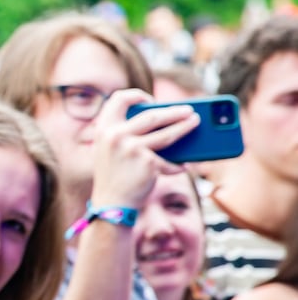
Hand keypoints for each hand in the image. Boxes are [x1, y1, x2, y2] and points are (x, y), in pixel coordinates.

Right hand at [88, 89, 196, 209]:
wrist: (111, 204)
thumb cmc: (115, 176)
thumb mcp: (111, 150)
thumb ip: (126, 133)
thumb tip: (163, 121)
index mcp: (104, 129)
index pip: (118, 99)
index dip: (136, 95)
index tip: (150, 99)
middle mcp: (116, 136)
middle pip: (152, 115)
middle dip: (174, 112)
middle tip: (189, 111)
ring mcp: (132, 149)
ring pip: (167, 134)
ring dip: (185, 127)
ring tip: (196, 123)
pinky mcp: (148, 163)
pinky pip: (169, 161)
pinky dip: (177, 165)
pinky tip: (183, 166)